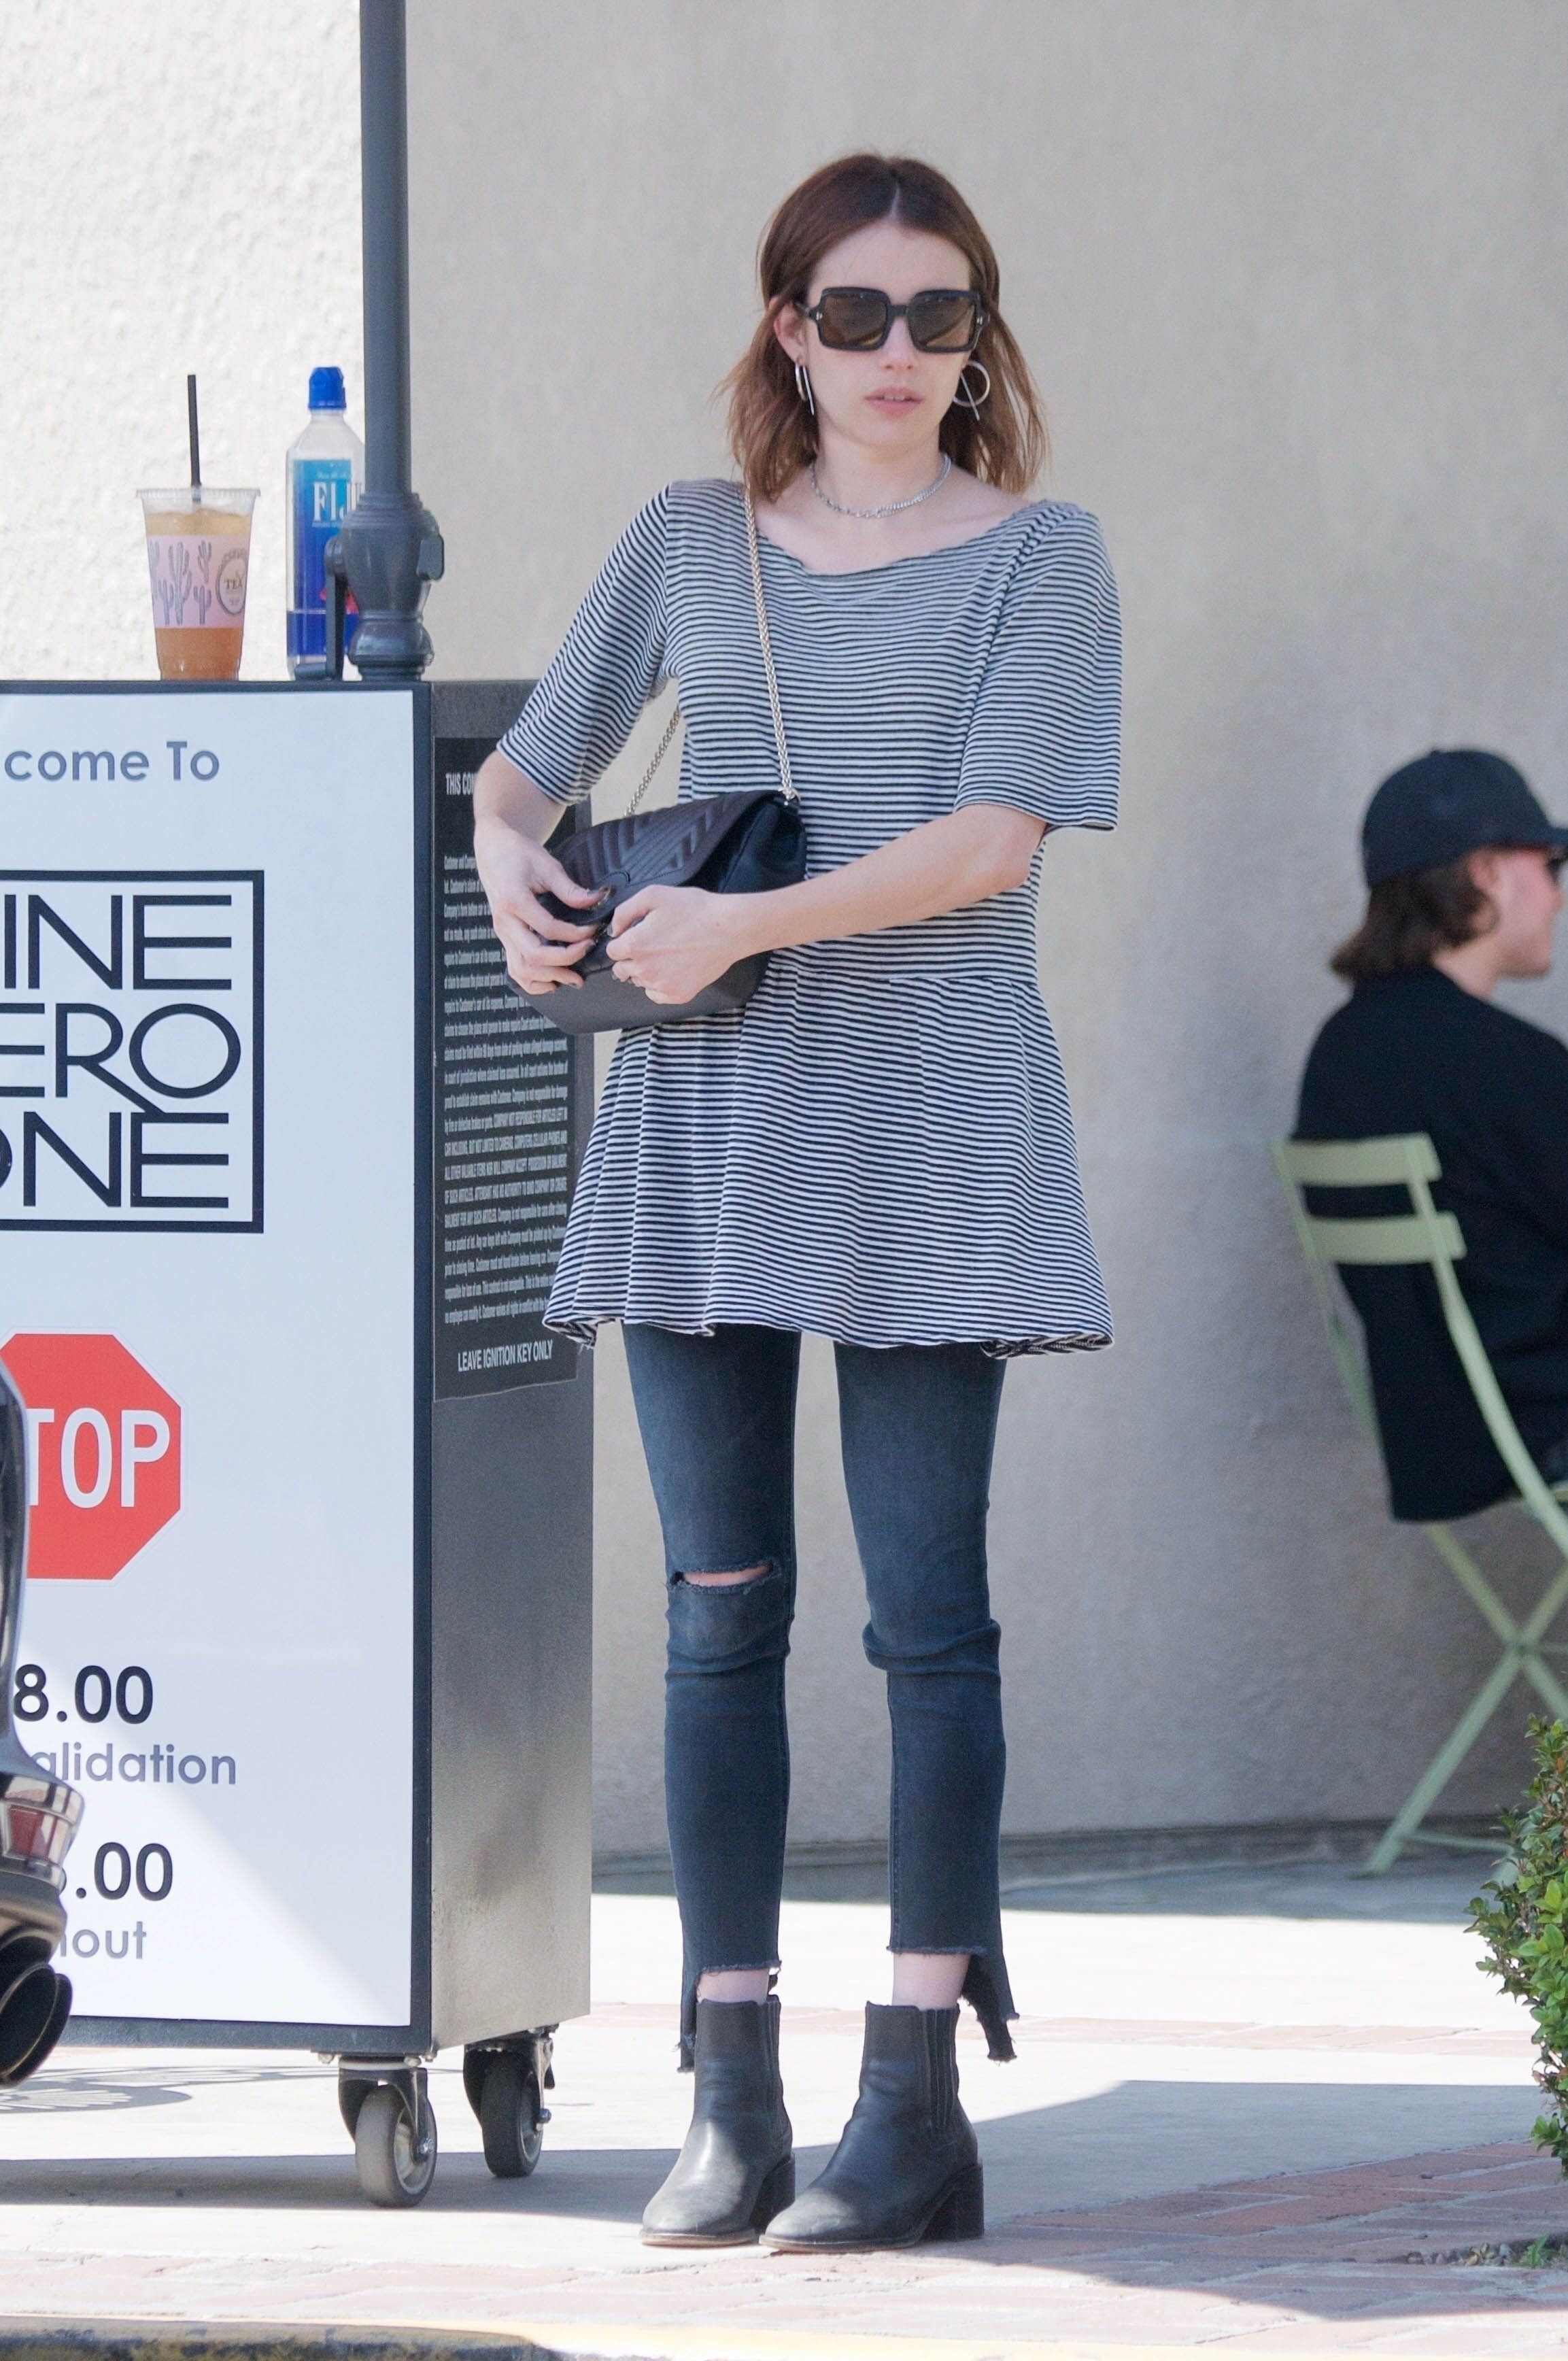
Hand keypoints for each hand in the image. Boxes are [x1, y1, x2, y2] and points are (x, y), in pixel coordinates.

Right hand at [473, 812, 601, 993]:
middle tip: (587, 952)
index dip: (575, 934)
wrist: (492, 850)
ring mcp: (502, 934)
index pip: (548, 928)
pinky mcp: (505, 939)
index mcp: (514, 900)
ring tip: (575, 978)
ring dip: (550, 977)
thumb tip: (597, 900)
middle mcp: (505, 922)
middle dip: (565, 960)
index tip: (593, 931)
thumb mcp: (546, 865)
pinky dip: (533, 982)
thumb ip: (570, 888)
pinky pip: (515, 969)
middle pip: (533, 955)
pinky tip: (553, 982)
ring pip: (522, 969)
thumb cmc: (518, 854)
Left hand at [607, 885, 755, 1004]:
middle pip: (621, 969)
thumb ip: (625, 911)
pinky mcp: (678, 995)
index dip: (621, 942)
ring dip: (645, 971)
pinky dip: (659, 985)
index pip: (612, 951)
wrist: (728, 928)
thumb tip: (614, 930)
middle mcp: (644, 969)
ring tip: (666, 955)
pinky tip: (672, 970)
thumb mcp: (654, 895)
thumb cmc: (695, 909)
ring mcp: (661, 985)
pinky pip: (655, 995)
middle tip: (651, 946)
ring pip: (639, 982)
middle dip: (630, 958)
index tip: (634, 936)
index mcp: (635, 945)